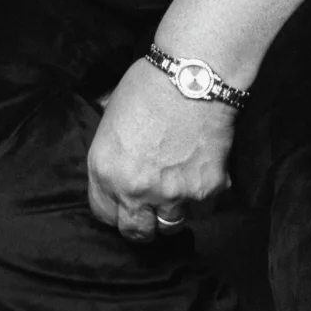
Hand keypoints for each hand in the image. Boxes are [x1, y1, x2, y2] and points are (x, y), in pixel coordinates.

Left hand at [86, 57, 236, 241]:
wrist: (192, 79)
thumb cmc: (146, 88)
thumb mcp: (109, 118)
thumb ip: (110, 150)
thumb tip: (112, 158)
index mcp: (104, 171)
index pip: (103, 214)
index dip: (112, 211)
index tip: (121, 207)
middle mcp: (135, 190)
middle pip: (136, 232)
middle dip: (140, 226)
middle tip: (147, 214)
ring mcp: (173, 195)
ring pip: (171, 227)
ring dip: (171, 215)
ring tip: (174, 196)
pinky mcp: (207, 191)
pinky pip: (203, 209)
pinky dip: (202, 200)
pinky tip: (199, 177)